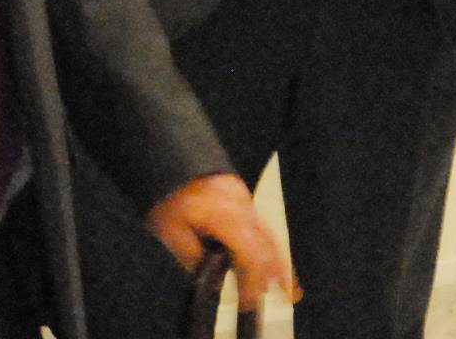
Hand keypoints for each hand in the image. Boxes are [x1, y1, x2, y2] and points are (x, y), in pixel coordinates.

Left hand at [144, 173, 297, 309]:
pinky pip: (261, 224)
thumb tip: (215, 280)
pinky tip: (270, 257)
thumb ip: (194, 258)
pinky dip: (267, 243)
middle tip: (290, 295)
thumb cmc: (165, 196)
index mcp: (226, 217)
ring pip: (269, 233)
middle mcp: (243, 207)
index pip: (252, 256)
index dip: (254, 282)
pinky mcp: (241, 193)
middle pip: (269, 244)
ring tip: (288, 283)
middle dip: (279, 272)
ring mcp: (244, 197)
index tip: (248, 301)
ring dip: (278, 258)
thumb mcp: (170, 231)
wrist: (166, 154)